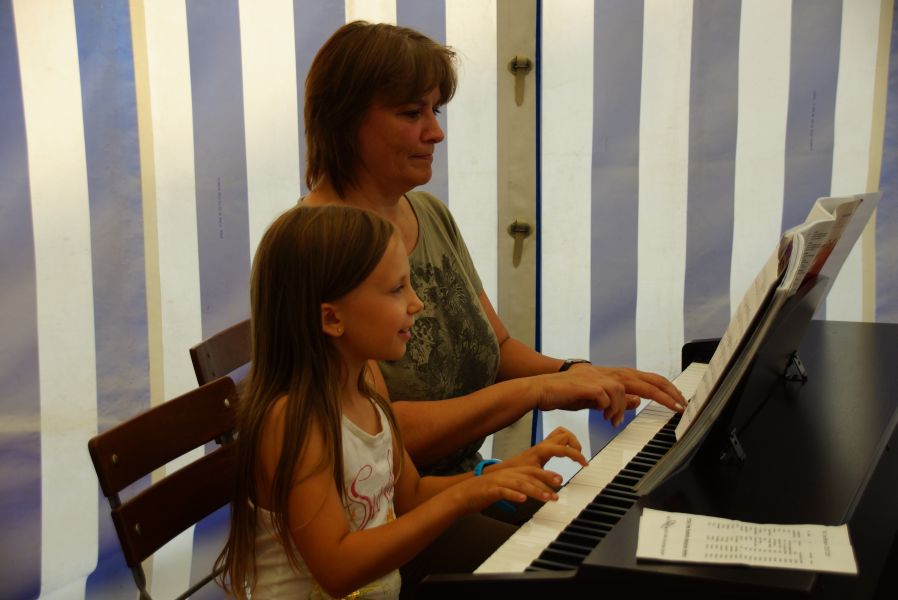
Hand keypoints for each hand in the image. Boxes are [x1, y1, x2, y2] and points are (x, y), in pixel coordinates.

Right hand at [455, 465, 562, 513]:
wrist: (462, 495)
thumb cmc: (484, 493)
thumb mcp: (504, 488)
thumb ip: (517, 488)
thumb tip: (532, 493)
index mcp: (510, 472)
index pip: (531, 470)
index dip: (546, 474)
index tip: (559, 480)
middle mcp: (506, 474)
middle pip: (529, 475)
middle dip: (545, 481)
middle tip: (557, 491)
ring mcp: (498, 481)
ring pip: (520, 483)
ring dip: (535, 490)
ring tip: (547, 497)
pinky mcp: (489, 490)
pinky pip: (504, 491)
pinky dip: (514, 495)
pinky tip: (523, 500)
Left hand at [497, 427, 587, 470]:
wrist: (506, 470)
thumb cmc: (517, 472)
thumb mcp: (533, 475)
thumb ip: (546, 477)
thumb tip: (560, 481)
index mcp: (543, 450)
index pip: (565, 448)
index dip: (577, 455)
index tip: (584, 464)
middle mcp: (544, 444)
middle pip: (566, 435)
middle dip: (576, 445)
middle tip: (580, 458)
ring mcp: (544, 444)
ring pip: (562, 433)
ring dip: (572, 441)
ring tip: (575, 454)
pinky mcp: (543, 447)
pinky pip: (558, 438)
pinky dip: (566, 442)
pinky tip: (567, 454)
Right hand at [532, 364, 685, 426]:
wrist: (542, 388)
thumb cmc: (568, 393)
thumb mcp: (597, 398)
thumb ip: (617, 400)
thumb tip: (636, 402)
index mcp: (614, 376)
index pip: (648, 379)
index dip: (666, 389)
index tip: (679, 401)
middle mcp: (609, 374)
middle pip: (645, 380)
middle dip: (665, 393)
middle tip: (679, 406)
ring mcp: (598, 378)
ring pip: (624, 389)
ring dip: (622, 408)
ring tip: (612, 421)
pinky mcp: (586, 385)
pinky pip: (606, 395)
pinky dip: (608, 407)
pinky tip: (603, 416)